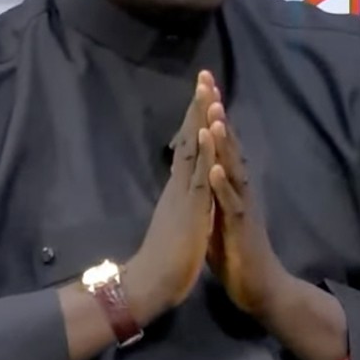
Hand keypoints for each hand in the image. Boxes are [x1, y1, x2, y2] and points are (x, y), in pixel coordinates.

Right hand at [123, 72, 218, 326]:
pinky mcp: (191, 207)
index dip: (197, 119)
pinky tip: (209, 129)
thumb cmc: (166, 259)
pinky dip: (205, 150)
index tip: (204, 92)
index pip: (190, 146)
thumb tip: (183, 187)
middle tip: (204, 74)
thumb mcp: (178, 222)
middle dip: (198, 105)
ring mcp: (185, 193)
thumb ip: (180, 202)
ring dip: (201, 118)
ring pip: (194, 148)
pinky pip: (200, 173)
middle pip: (190, 137)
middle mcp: (180, 184)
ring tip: (206, 88)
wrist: (150, 284)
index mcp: (180, 189)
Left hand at [204, 96, 292, 320]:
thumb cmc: (236, 253)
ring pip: (233, 169)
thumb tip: (198, 168)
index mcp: (229, 185)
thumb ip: (209, 190)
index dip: (211, 113)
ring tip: (215, 118)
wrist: (259, 289)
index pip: (219, 142)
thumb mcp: (215, 214)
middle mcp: (239, 189)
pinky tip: (215, 169)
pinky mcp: (243, 228)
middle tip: (209, 83)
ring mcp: (243, 207)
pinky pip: (232, 205)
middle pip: (228, 145)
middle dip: (218, 114)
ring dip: (224, 144)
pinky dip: (223, 187)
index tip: (202, 84)